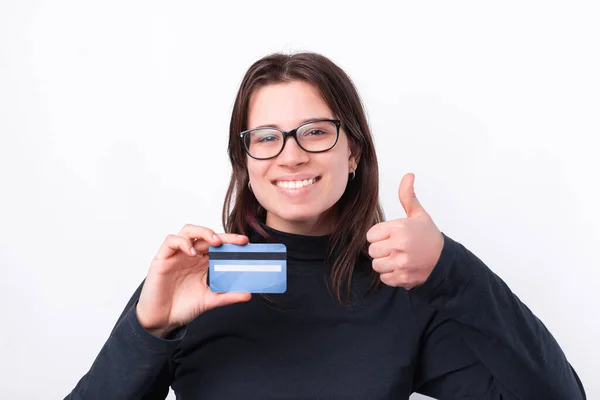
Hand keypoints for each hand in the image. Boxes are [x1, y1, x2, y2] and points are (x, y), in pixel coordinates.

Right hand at [136, 224, 251, 337]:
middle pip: (207, 235)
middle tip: (238, 241)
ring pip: (189, 231)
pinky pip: (171, 241)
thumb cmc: (183, 306)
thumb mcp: (210, 300)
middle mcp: (191, 255)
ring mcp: (177, 254)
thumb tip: (248, 294)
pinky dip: (182, 242)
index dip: (231, 241)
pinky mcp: (163, 258)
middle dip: (223, 236)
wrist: (162, 319)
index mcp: (204, 262)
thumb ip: (228, 296)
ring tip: (215, 242)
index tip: (246, 243)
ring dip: (203, 232)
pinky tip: (191, 252)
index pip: (219, 245)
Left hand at [366, 173, 443, 289]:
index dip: (378, 236)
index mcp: (399, 228)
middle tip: (393, 248)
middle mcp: (399, 246)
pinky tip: (400, 268)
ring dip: (384, 263)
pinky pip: (384, 278)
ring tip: (396, 258)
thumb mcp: (418, 214)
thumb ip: (408, 196)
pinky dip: (390, 275)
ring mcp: (401, 263)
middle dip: (380, 250)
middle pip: (372, 251)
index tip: (389, 237)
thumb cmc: (428, 236)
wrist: (444, 259)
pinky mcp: (403, 277)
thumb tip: (408, 175)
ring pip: (377, 265)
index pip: (370, 235)